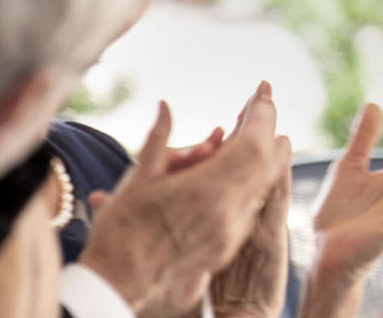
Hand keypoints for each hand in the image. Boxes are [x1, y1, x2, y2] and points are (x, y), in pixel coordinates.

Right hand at [82, 87, 290, 317]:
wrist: (117, 289)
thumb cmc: (120, 234)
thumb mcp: (137, 180)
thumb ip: (158, 138)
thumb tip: (166, 105)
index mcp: (207, 190)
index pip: (252, 143)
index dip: (261, 114)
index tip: (262, 93)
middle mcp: (227, 213)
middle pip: (265, 162)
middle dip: (265, 130)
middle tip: (260, 107)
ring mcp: (230, 235)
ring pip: (261, 186)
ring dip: (259, 156)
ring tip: (250, 134)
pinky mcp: (226, 250)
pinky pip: (249, 208)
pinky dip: (249, 182)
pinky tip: (237, 172)